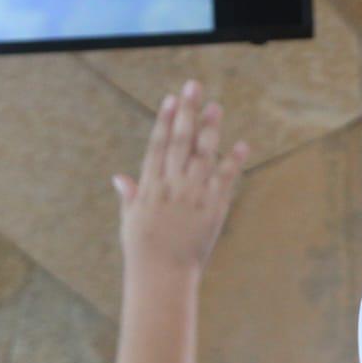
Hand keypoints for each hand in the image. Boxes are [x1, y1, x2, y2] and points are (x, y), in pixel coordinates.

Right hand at [113, 80, 247, 272]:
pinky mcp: (213, 208)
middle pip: (179, 141)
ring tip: (216, 107)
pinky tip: (242, 145)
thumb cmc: (143, 250)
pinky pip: (226, 181)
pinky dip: (234, 162)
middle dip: (187, 112)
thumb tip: (120, 178)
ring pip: (203, 155)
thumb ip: (130, 196)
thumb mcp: (131, 220)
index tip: (170, 99)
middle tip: (193, 87)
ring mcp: (193, 195)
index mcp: (150, 186)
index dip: (164, 120)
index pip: (157, 145)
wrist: (162, 275)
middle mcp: (171, 186)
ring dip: (210, 130)